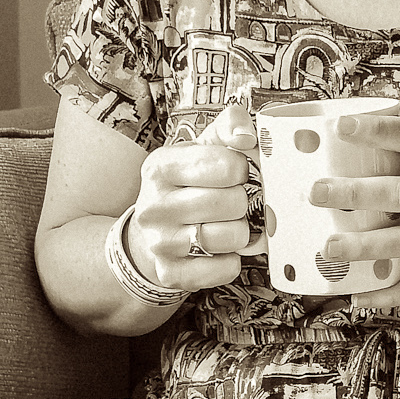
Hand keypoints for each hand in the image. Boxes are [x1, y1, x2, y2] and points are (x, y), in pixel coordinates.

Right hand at [128, 102, 265, 291]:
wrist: (152, 231)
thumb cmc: (187, 183)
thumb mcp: (202, 147)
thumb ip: (229, 126)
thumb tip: (247, 136)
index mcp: (160, 166)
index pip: (228, 166)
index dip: (243, 170)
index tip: (236, 173)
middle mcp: (153, 205)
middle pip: (233, 203)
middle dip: (244, 202)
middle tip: (235, 201)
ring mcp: (159, 243)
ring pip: (233, 237)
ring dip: (242, 231)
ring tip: (229, 223)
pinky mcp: (170, 273)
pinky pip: (226, 269)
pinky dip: (233, 260)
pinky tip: (221, 249)